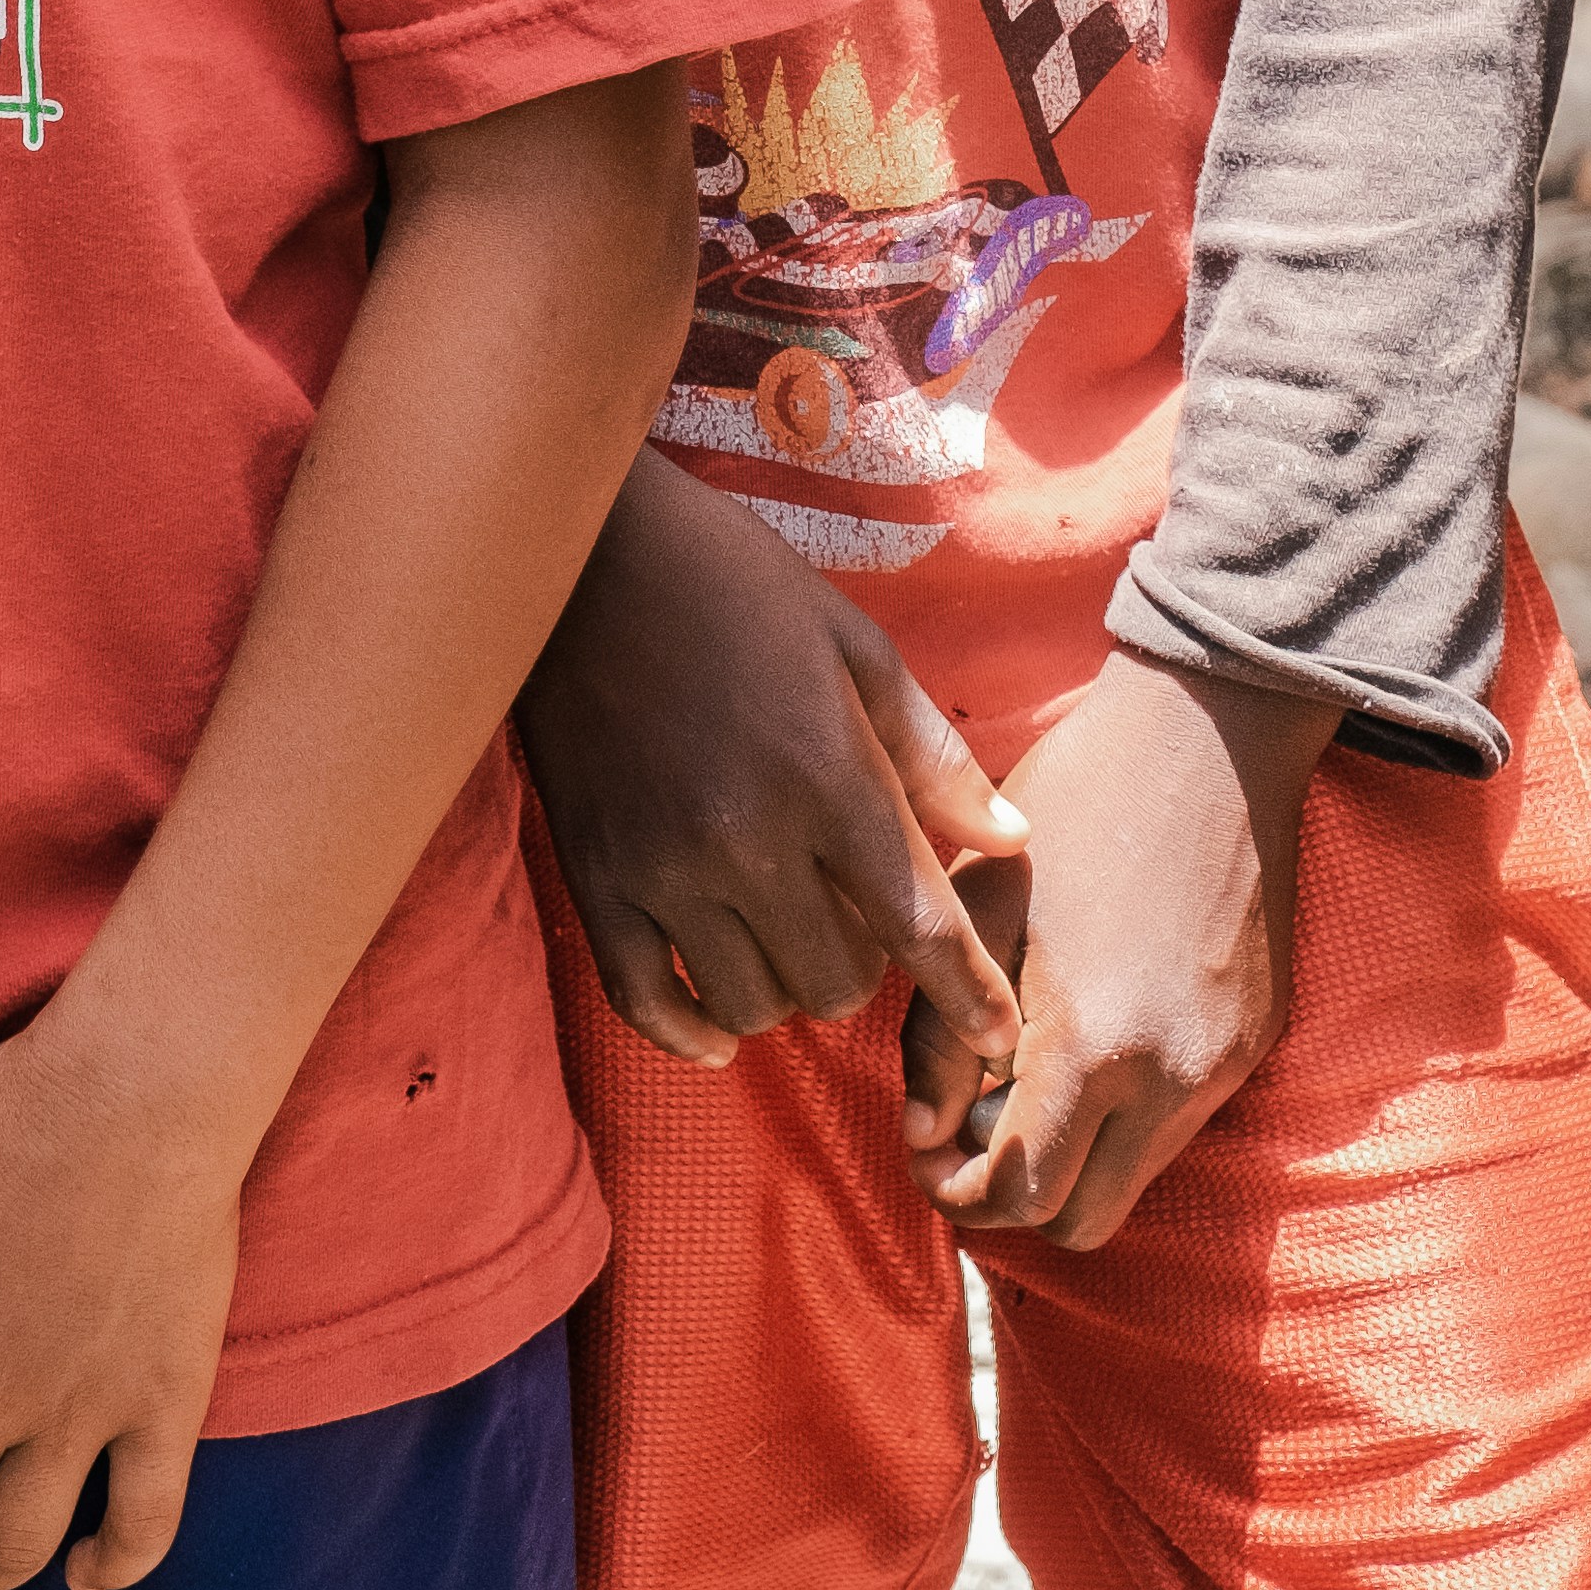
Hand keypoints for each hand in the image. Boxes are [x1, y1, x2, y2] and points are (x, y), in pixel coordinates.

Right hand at [520, 452, 1028, 1074]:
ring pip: (751, 1003)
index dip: (970, 991)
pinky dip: (689, 1031)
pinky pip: (644, 1001)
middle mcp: (748, 837)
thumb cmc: (732, 586)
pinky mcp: (594, 877)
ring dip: (784, 986)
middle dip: (865, 965)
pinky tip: (719, 1027)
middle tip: (854, 914)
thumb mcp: (853, 645)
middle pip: (836, 982)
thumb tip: (1009, 838)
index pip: (918, 923)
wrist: (581, 555)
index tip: (1001, 1033)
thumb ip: (932, 754)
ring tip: (784, 934)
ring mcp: (662, 866)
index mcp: (827, 775)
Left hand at [905, 655, 1334, 1253]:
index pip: (1018, 1196)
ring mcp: (1223, 1064)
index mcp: (1092, 1044)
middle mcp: (1171, 1078)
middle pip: (1079, 1222)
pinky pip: (1179, 1125)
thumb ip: (939, 1035)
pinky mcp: (1254, 1041)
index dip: (954, 1191)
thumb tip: (922, 1132)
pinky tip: (1091, 1036)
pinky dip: (1125, 1116)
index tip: (926, 1144)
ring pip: (1133, 1182)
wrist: (1212, 734)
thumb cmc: (1079, 802)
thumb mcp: (981, 906)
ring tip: (1028, 1075)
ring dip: (1073, 1159)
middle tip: (971, 1122)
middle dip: (1013, 1193)